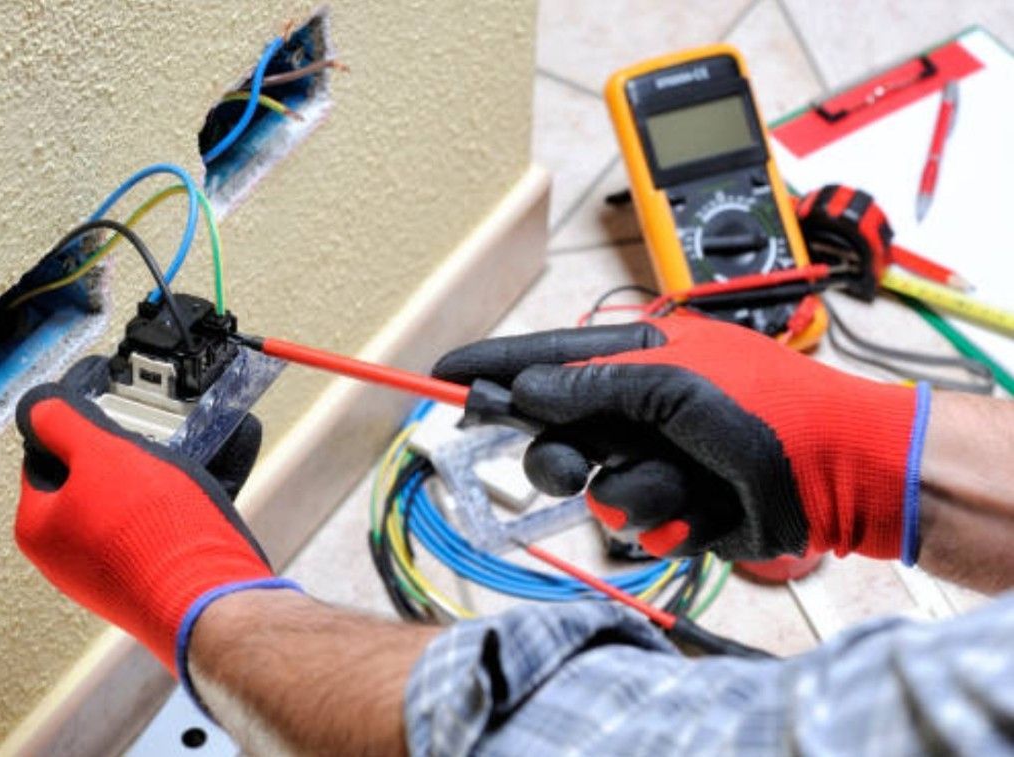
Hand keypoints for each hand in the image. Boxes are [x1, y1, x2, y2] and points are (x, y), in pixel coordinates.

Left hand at [14, 382, 298, 682]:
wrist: (210, 599)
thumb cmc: (154, 536)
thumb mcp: (102, 455)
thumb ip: (64, 422)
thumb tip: (40, 406)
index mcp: (39, 527)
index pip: (45, 456)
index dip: (79, 428)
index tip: (108, 414)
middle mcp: (67, 557)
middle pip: (90, 481)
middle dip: (125, 457)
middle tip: (153, 444)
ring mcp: (109, 573)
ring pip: (128, 505)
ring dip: (155, 482)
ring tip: (184, 472)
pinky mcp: (149, 581)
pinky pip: (156, 530)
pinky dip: (175, 511)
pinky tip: (198, 503)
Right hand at [433, 317, 929, 561]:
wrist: (839, 472)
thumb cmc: (769, 409)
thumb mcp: (674, 384)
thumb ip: (591, 385)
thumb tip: (526, 388)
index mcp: (638, 358)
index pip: (546, 357)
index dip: (494, 366)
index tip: (443, 371)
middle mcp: (639, 407)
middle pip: (554, 433)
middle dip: (561, 454)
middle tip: (575, 463)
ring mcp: (655, 458)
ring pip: (593, 487)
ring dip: (635, 491)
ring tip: (680, 483)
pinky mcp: (673, 506)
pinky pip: (634, 521)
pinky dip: (667, 518)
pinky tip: (704, 507)